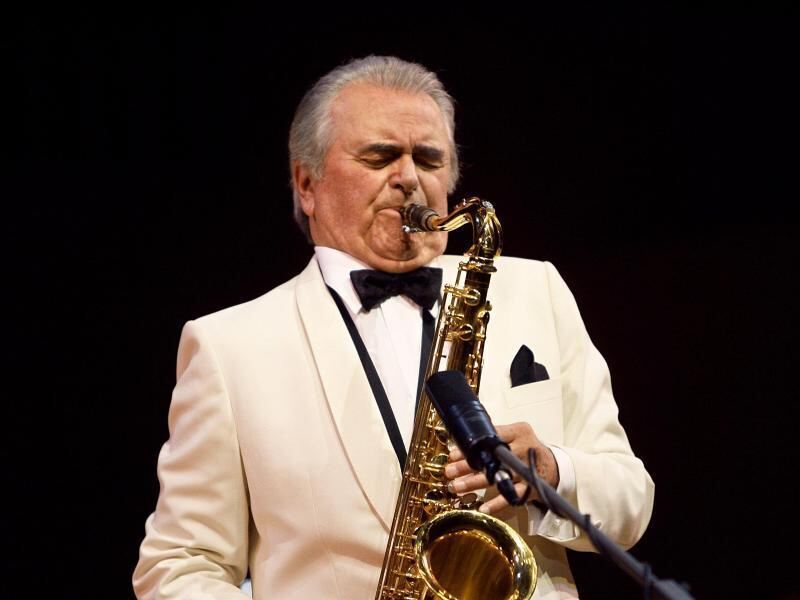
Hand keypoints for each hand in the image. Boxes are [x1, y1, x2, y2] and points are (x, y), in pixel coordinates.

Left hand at [443, 422, 559, 514]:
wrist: (553, 466)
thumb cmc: (527, 449)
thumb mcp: (515, 436)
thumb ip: (494, 438)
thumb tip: (461, 445)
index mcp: (518, 432)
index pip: (490, 436)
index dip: (471, 446)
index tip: (453, 454)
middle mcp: (523, 449)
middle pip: (492, 457)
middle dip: (468, 465)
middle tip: (449, 471)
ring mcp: (527, 468)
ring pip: (498, 476)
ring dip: (475, 482)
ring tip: (457, 486)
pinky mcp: (531, 487)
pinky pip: (513, 497)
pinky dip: (498, 504)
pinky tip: (483, 508)